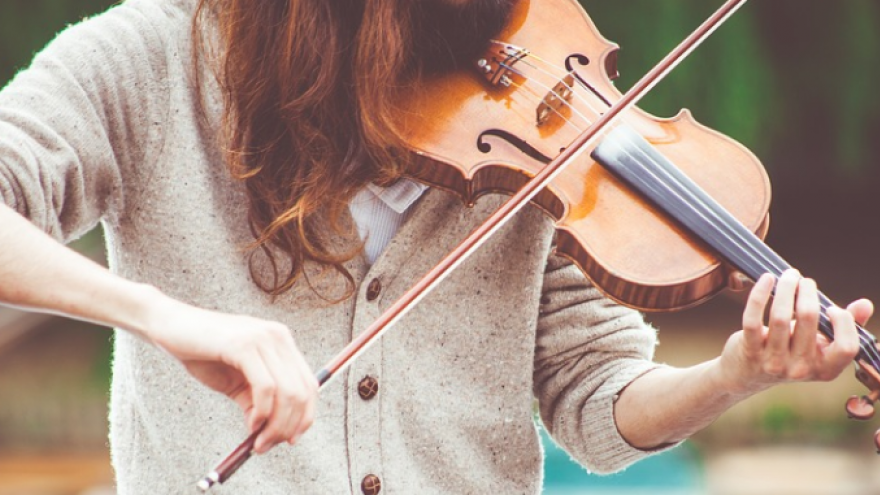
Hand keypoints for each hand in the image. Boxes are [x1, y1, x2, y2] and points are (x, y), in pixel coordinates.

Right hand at [143, 294, 317, 453]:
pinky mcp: (245, 345)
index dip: (305, 416)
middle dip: (288, 426)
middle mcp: (279, 337)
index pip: (310, 384)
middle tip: (267, 446)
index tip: (290, 440)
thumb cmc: (202, 352)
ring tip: (258, 442)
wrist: (169, 325)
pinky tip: (251, 424)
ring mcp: (264, 338)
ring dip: (276, 425)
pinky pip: (266, 387)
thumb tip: (270, 432)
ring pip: (288, 392)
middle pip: (303, 391)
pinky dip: (262, 412)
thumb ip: (256, 401)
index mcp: (281, 342)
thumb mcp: (236, 381)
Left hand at [719, 269, 873, 394]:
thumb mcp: (819, 345)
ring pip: (780, 316)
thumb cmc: (790, 352)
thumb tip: (865, 304)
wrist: (748, 374)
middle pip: (809, 319)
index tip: (831, 307)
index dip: (843, 323)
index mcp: (825, 369)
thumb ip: (845, 326)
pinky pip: (753, 319)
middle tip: (803, 280)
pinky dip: (759, 295)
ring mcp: (774, 362)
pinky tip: (767, 279)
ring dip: (786, 288)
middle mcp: (800, 368)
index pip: (846, 347)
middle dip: (807, 291)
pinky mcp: (750, 351)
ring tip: (788, 275)